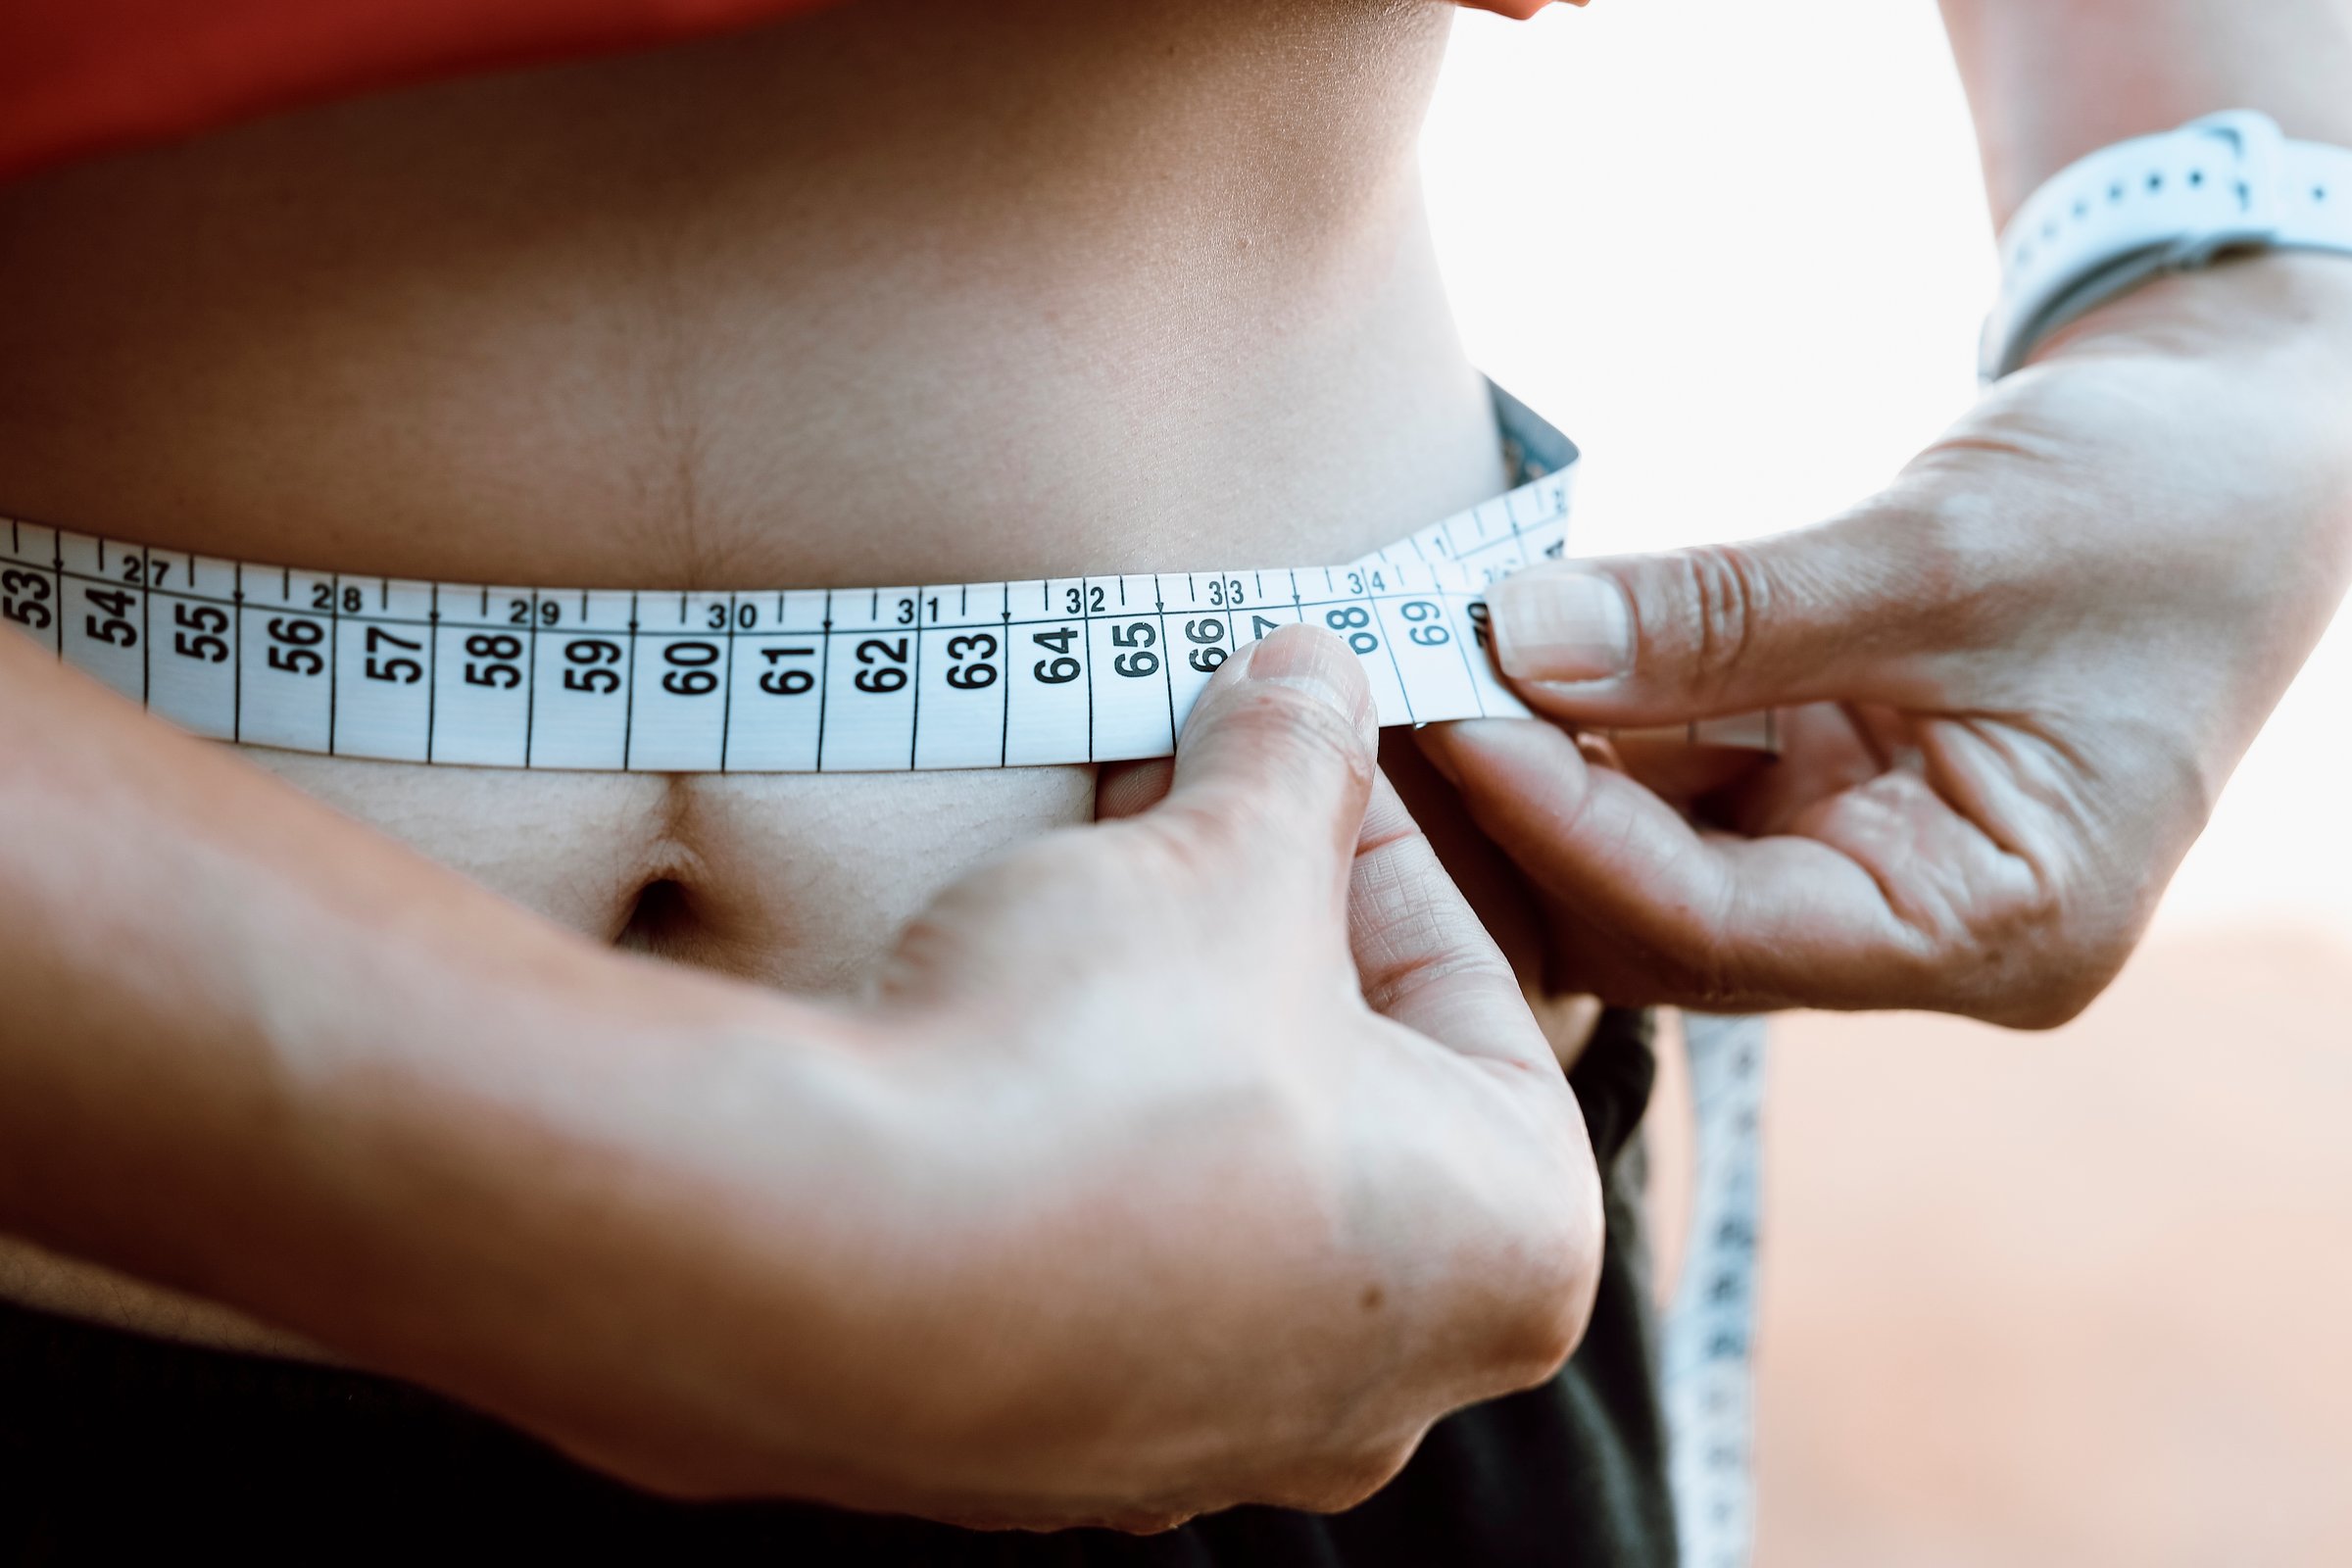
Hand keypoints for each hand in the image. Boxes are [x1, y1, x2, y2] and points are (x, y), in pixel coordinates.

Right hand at [552, 626, 1600, 1527]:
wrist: (825, 1265)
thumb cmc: (1098, 1073)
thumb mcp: (1228, 860)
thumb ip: (1297, 756)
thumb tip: (1315, 672)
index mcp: (1509, 1257)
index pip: (1481, 997)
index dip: (1380, 844)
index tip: (1297, 755)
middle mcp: (1389, 1386)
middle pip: (1353, 1085)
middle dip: (1266, 921)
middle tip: (1187, 802)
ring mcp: (1214, 1438)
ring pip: (1229, 1171)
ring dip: (1172, 1017)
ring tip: (1087, 884)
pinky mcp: (1053, 1447)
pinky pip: (1103, 1252)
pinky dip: (1083, 1131)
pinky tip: (1008, 1024)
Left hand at [1421, 252, 2351, 1024]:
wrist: (2241, 432)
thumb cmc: (2154, 499)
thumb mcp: (1937, 556)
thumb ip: (1722, 616)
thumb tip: (1512, 637)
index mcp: (1996, 933)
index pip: (1721, 925)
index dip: (1568, 825)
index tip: (1447, 713)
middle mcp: (1921, 929)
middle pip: (1667, 915)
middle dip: (1536, 810)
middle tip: (1398, 700)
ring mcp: (1869, 862)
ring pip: (1654, 851)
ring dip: (1552, 758)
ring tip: (1431, 664)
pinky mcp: (1830, 789)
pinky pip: (1681, 778)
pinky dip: (1600, 716)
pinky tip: (1510, 649)